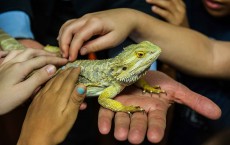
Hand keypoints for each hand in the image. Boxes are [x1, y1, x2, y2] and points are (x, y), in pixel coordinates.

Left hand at [0, 48, 67, 114]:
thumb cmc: (4, 100)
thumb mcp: (24, 92)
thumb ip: (38, 78)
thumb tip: (53, 68)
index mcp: (21, 68)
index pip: (42, 60)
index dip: (55, 59)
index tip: (66, 61)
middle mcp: (14, 62)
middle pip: (33, 53)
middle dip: (47, 53)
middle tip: (57, 56)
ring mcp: (5, 64)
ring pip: (22, 51)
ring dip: (35, 51)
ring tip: (42, 54)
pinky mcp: (0, 68)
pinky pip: (10, 54)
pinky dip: (19, 52)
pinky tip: (19, 54)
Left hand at [17, 68, 85, 144]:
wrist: (33, 140)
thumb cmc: (54, 130)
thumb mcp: (69, 117)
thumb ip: (75, 100)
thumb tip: (82, 85)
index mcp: (59, 97)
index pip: (68, 80)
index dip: (74, 73)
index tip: (79, 67)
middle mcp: (49, 94)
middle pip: (59, 78)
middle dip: (67, 71)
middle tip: (72, 66)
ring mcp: (41, 97)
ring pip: (51, 81)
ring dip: (58, 73)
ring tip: (63, 70)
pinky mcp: (35, 101)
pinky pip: (43, 86)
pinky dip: (49, 80)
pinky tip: (50, 81)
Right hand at [57, 9, 135, 60]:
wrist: (127, 17)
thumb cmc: (122, 29)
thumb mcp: (112, 40)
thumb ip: (96, 46)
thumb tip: (81, 51)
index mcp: (94, 23)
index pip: (78, 37)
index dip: (72, 49)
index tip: (71, 59)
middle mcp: (87, 18)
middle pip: (68, 29)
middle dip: (64, 43)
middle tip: (65, 56)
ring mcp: (85, 17)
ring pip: (67, 25)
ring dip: (63, 38)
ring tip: (64, 51)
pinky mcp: (85, 19)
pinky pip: (71, 24)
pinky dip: (66, 33)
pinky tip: (65, 41)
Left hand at [98, 71, 220, 143]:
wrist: (138, 68)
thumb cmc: (156, 80)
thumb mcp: (175, 88)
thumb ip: (194, 100)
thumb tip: (217, 113)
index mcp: (155, 109)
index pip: (157, 121)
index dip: (156, 129)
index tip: (155, 138)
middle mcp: (139, 110)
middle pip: (139, 122)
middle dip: (137, 131)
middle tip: (134, 139)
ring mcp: (125, 106)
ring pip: (123, 119)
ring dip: (121, 127)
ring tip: (119, 135)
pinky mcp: (111, 102)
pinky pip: (107, 111)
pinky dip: (105, 120)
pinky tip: (104, 128)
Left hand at [146, 0, 188, 25]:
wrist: (185, 39)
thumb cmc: (176, 27)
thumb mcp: (174, 15)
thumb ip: (167, 9)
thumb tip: (155, 4)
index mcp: (181, 5)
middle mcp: (181, 9)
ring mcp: (179, 15)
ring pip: (167, 4)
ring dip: (156, 1)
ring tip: (147, 0)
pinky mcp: (176, 23)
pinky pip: (166, 14)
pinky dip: (159, 10)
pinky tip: (153, 8)